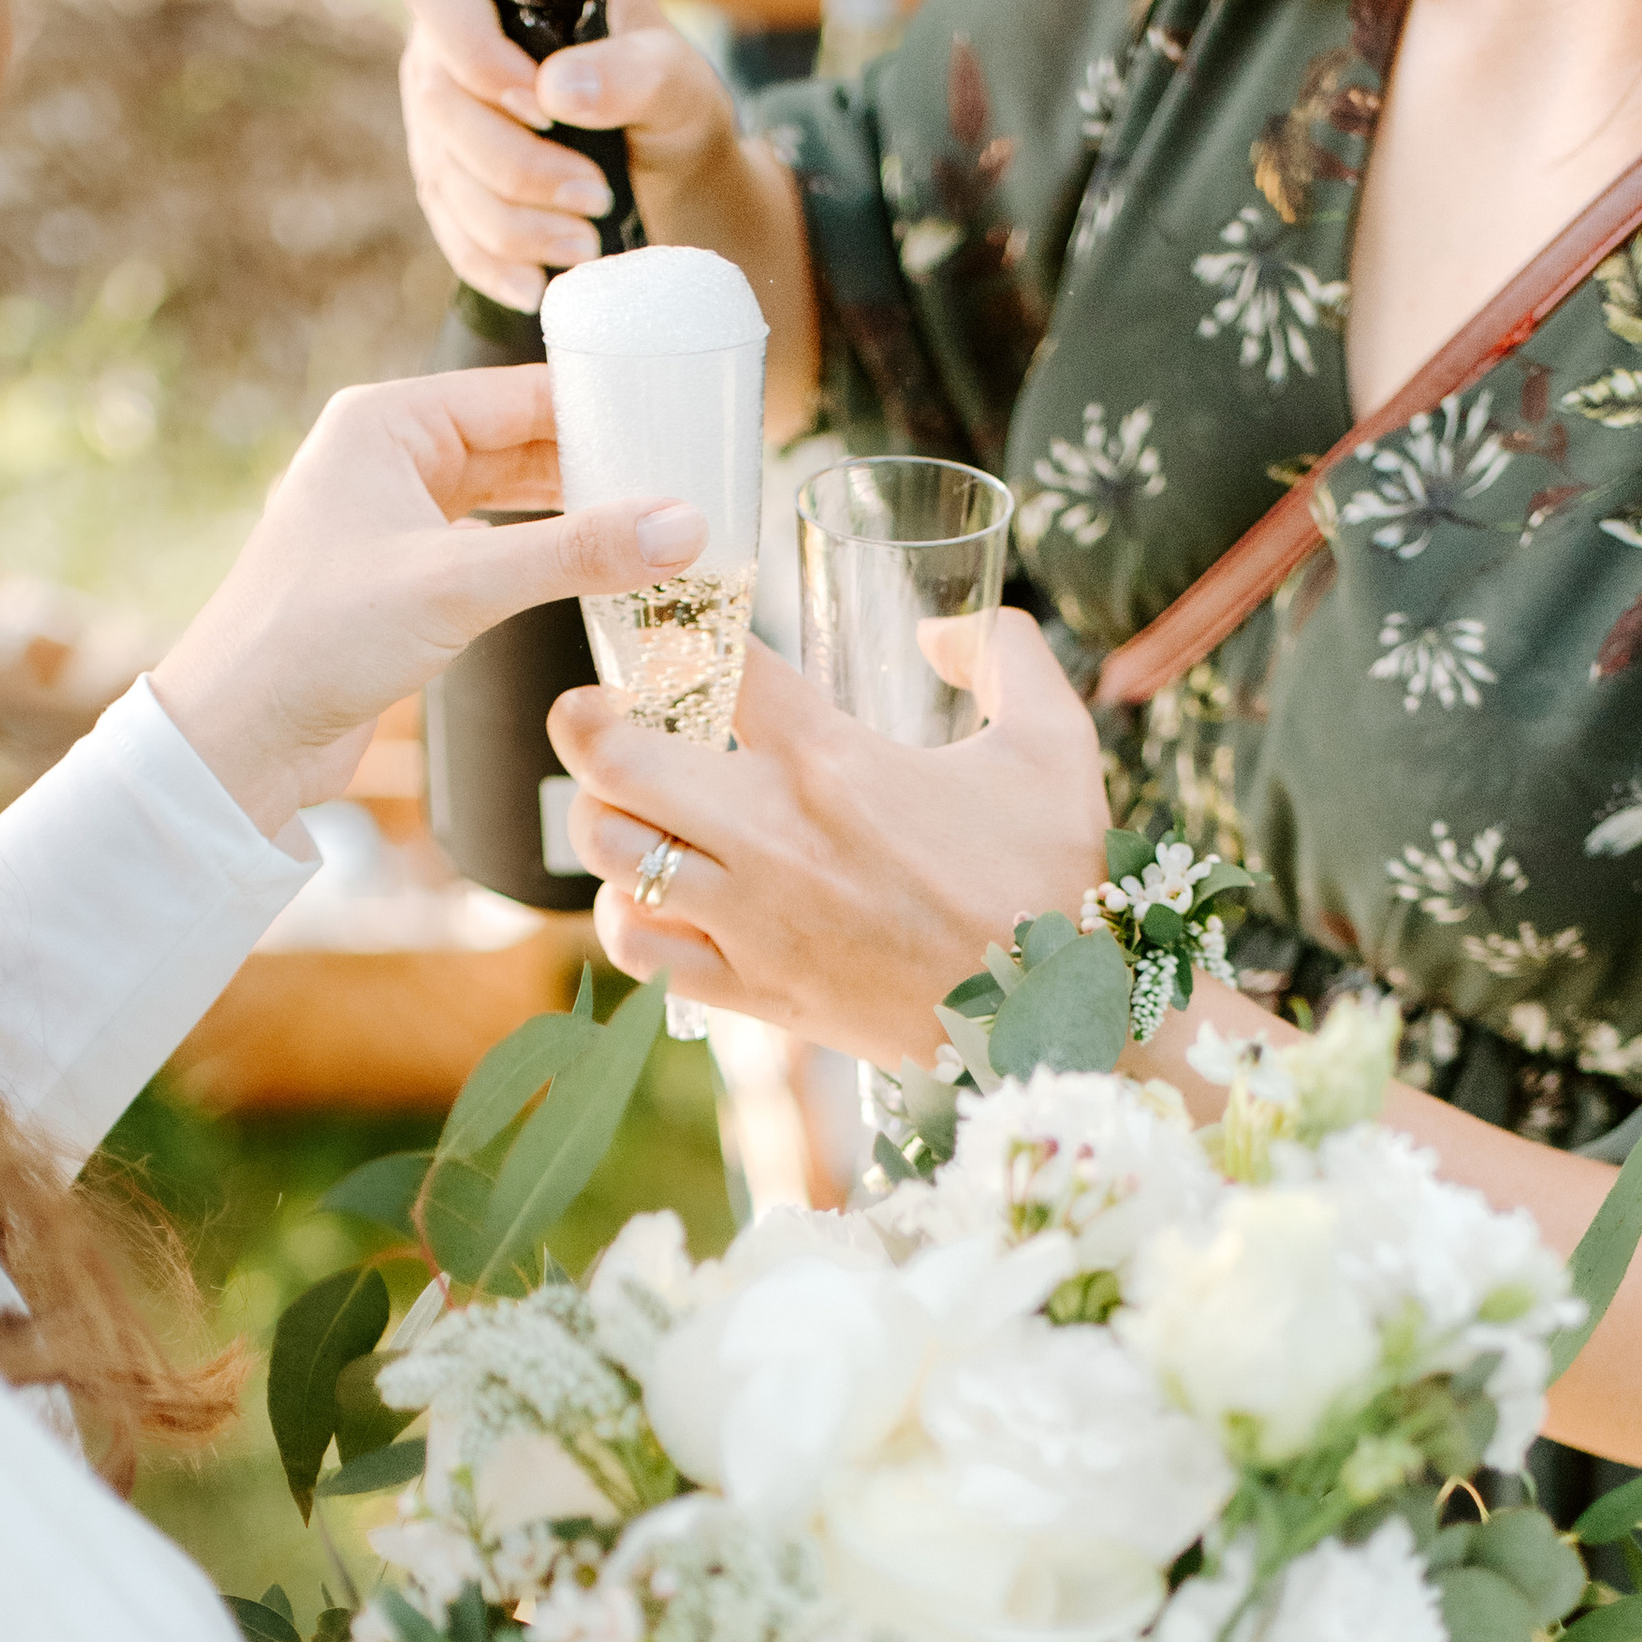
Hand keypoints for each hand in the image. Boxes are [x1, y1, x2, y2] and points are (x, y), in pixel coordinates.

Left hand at [149, 367, 702, 835]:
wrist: (240, 738)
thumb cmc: (315, 638)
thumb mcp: (459, 583)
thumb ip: (575, 551)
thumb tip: (683, 526)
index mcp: (385, 423)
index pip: (517, 393)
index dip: (600, 407)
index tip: (677, 423)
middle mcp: (387, 458)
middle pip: (520, 443)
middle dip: (597, 465)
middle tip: (683, 482)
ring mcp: (393, 519)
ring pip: (510, 499)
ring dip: (575, 516)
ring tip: (657, 528)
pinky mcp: (402, 580)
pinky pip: (493, 549)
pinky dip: (545, 559)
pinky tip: (598, 576)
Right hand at [399, 0, 740, 314]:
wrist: (668, 163)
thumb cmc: (668, 95)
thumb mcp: (675, 75)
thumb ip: (633, 70)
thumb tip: (556, 89)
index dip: (473, 52)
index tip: (540, 106)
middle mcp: (446, 42)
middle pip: (438, 99)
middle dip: (514, 164)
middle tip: (592, 197)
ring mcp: (438, 114)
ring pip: (441, 172)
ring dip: (510, 223)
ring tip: (585, 244)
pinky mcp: (446, 179)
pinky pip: (446, 226)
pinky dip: (490, 262)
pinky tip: (535, 285)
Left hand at [553, 619, 1109, 1068]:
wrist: (1053, 1017)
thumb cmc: (1052, 877)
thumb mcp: (1056, 742)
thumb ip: (1006, 652)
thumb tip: (938, 630)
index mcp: (833, 761)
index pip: (719, 663)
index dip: (682, 626)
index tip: (672, 625)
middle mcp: (772, 837)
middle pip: (616, 758)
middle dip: (585, 720)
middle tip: (593, 709)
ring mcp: (752, 920)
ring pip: (611, 851)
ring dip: (600, 817)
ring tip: (623, 804)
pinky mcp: (752, 991)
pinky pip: (638, 948)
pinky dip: (626, 914)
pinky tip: (654, 895)